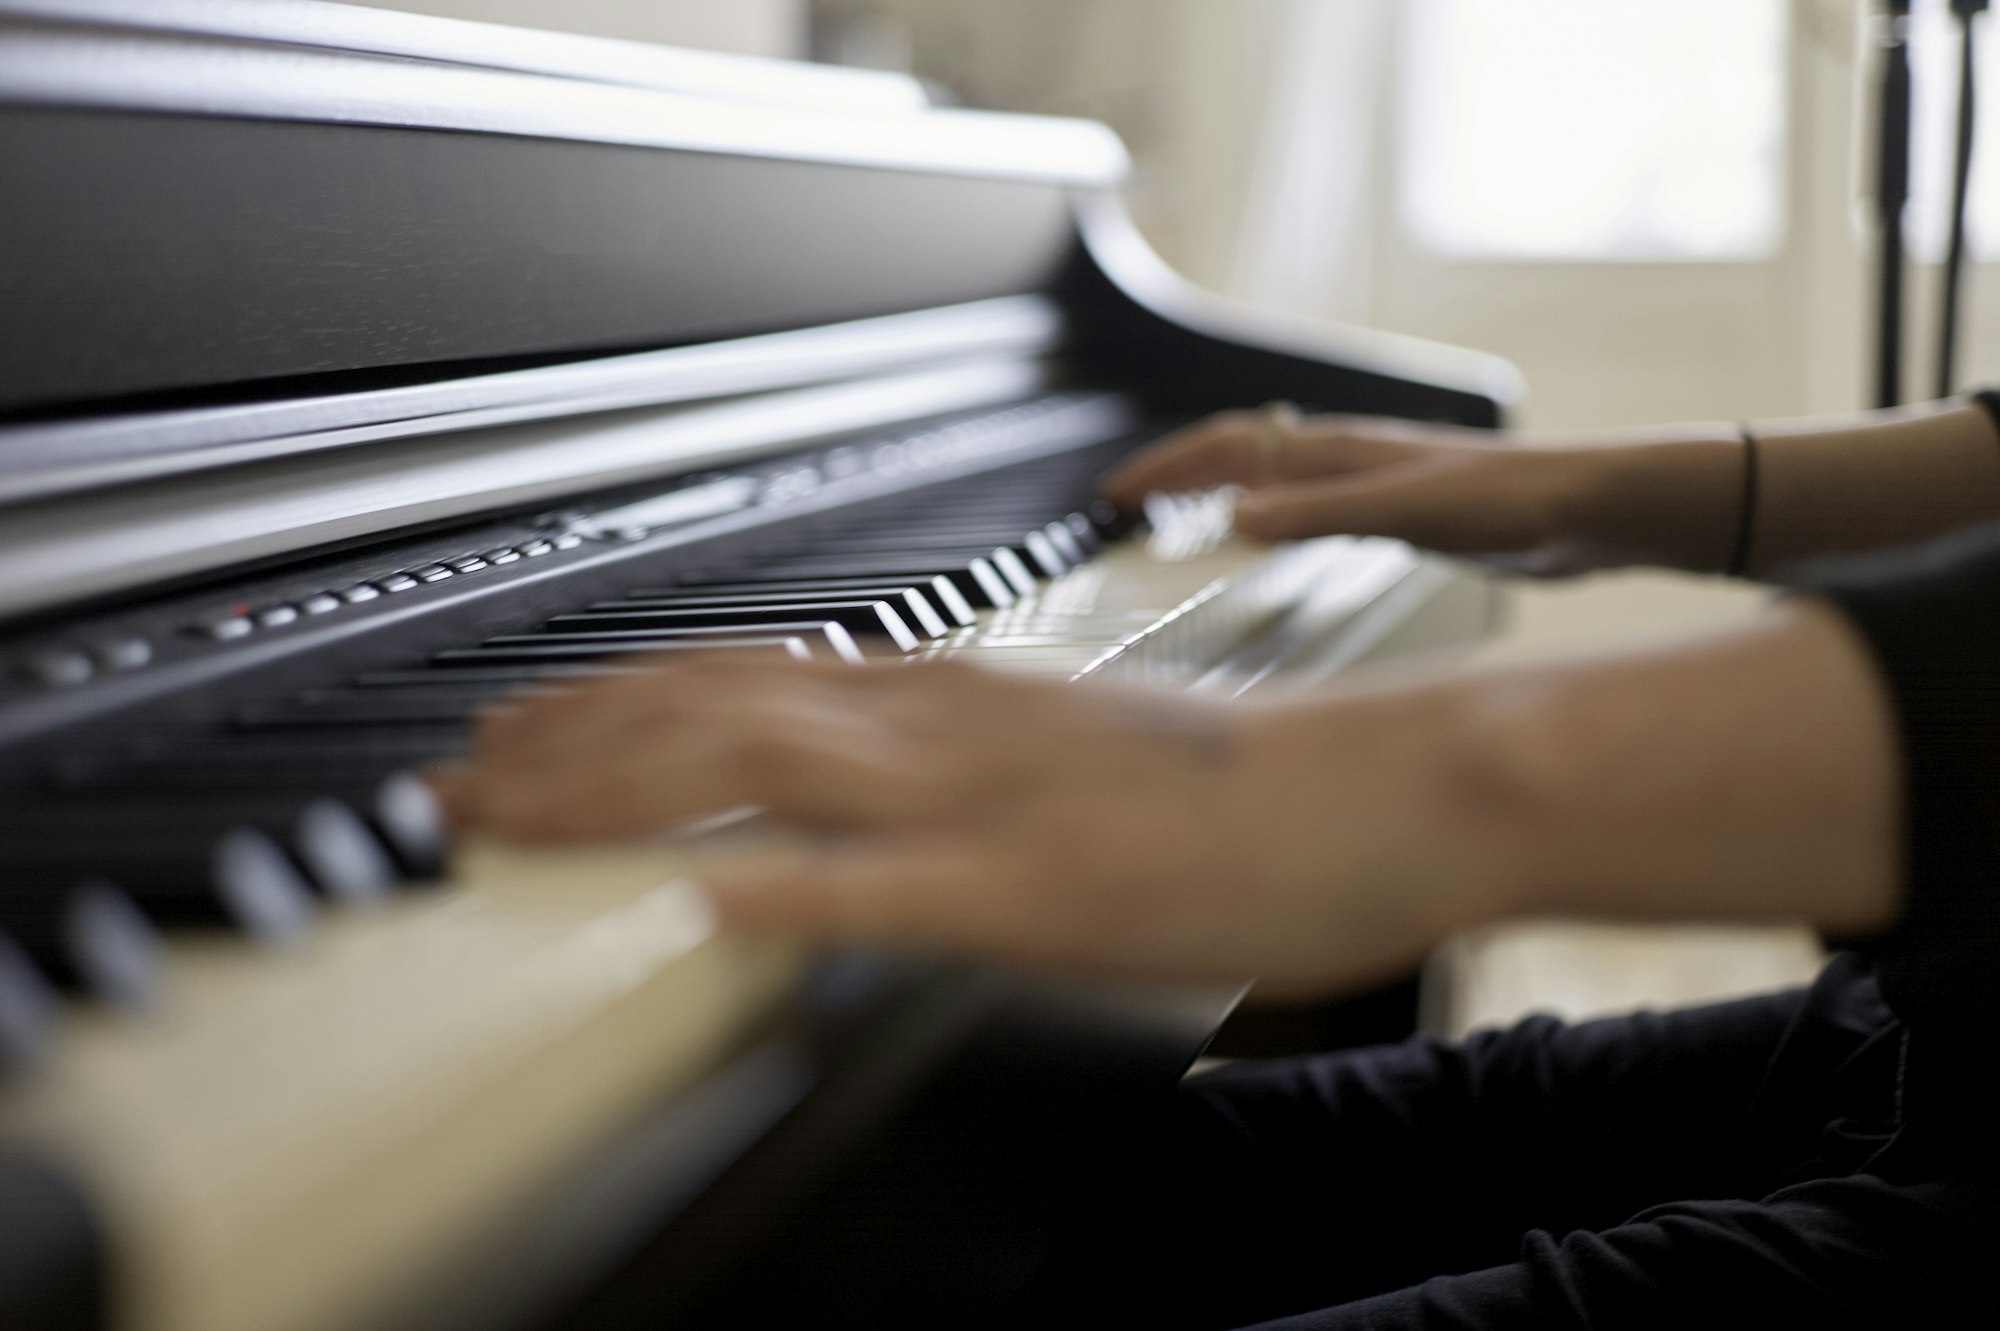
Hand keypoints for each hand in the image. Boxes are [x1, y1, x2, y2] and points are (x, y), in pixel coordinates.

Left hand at [434, 655, 1516, 996]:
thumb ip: (949, 756)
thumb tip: (848, 792)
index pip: (744, 680)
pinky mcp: (1038, 889)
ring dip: (621, 794)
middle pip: (714, 713)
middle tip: (456, 782)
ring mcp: (982, 803)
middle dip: (564, 747)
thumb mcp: (1062, 748)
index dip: (610, 707)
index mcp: (952, 697)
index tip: (517, 737)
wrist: (1368, 790)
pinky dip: (785, 890)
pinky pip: (890, 886)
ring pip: (765, 775)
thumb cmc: (1235, 781)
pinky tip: (698, 906)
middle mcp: (943, 725)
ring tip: (508, 820)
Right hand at [1103, 410, 1744, 574]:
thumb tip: (1230, 521)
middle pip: (1240, 454)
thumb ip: (1320, 516)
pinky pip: (1306, 506)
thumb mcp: (1405, 513)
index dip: (1167, 467)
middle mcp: (1347, 459)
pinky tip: (1270, 541)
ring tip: (1174, 516)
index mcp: (1338, 451)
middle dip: (1176, 473)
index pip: (1229, 448)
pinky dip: (1264, 516)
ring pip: (1271, 478)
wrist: (1591, 509)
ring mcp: (1372, 483)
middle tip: (1123, 503)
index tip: (1115, 493)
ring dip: (1215, 490)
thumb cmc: (1512, 500)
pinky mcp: (1400, 513)